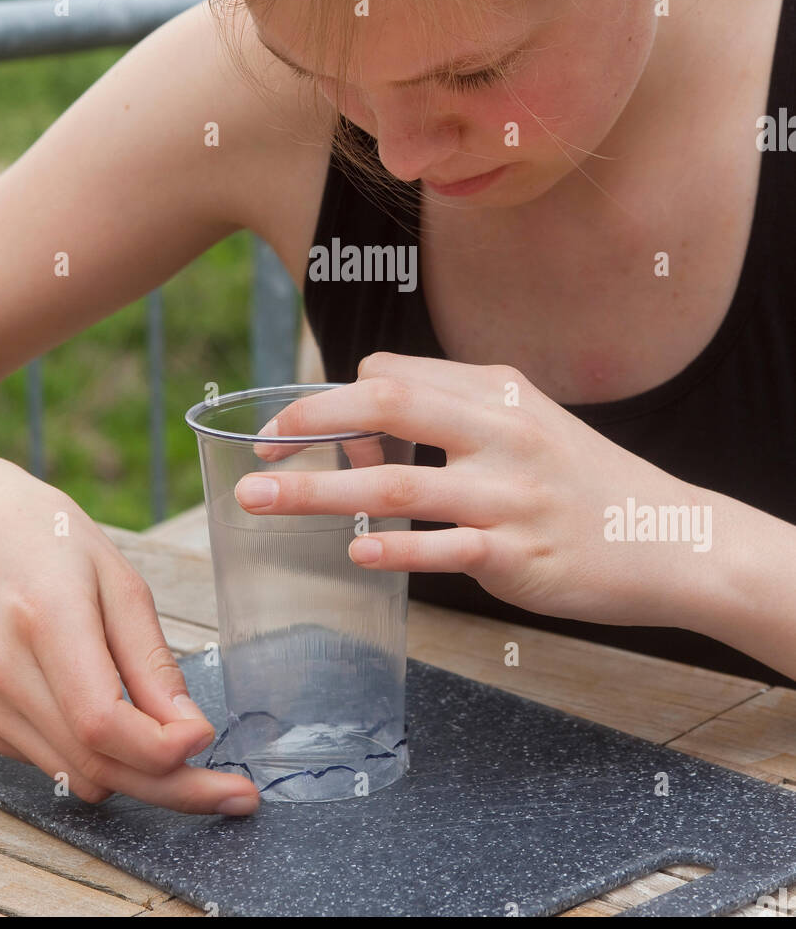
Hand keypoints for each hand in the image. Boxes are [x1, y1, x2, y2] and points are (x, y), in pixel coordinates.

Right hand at [0, 445, 258, 813]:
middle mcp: (4, 673)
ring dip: (141, 777)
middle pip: (96, 764)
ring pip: (80, 777)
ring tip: (184, 747)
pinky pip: (59, 766)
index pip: (101, 721)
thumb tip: (188, 728)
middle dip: (174, 788)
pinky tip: (121, 720)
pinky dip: (102, 757)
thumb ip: (151, 659)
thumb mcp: (121, 579)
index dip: (161, 748)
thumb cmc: (51, 541)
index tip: (209, 739)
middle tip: (235, 793)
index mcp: (44, 621)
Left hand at [234, 352, 710, 631]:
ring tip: (260, 499)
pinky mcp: (518, 553)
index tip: (297, 432)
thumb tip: (363, 423)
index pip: (393, 376)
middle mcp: (502, 431)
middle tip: (257, 445)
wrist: (671, 538)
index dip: (333, 400)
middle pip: (388, 407)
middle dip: (310, 421)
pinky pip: (442, 548)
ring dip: (319, 492)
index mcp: (498, 391)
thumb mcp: (527, 424)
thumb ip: (451, 415)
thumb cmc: (584, 483)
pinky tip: (356, 553)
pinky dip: (393, 548)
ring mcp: (509, 493)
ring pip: (398, 483)